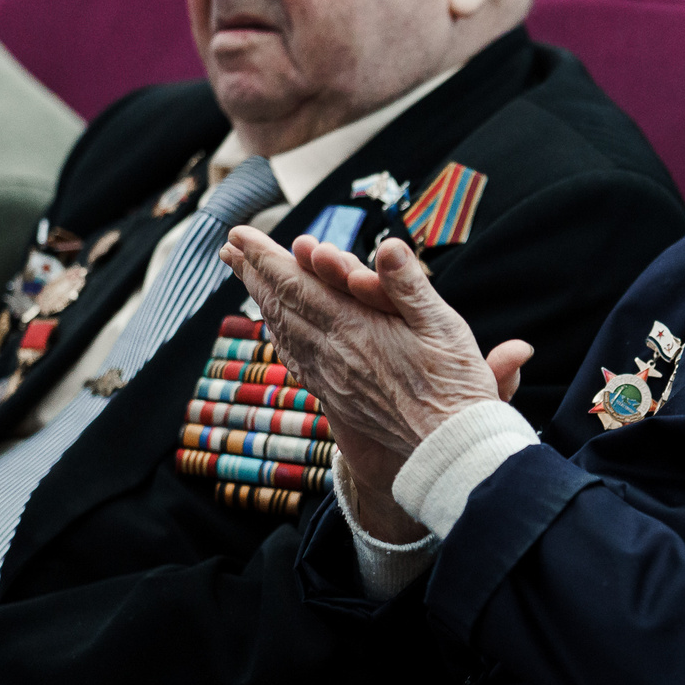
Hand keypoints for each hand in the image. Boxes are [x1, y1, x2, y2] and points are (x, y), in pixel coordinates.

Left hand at [223, 229, 530, 541]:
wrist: (447, 449)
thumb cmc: (453, 385)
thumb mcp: (442, 325)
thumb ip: (408, 284)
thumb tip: (387, 245)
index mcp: (354, 328)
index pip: (296, 284)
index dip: (265, 257)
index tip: (239, 235)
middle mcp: (332, 353)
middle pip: (281, 305)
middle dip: (254, 272)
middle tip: (230, 247)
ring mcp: (331, 378)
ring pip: (285, 333)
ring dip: (263, 301)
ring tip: (249, 280)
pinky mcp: (338, 398)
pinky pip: (297, 361)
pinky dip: (281, 337)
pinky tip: (279, 334)